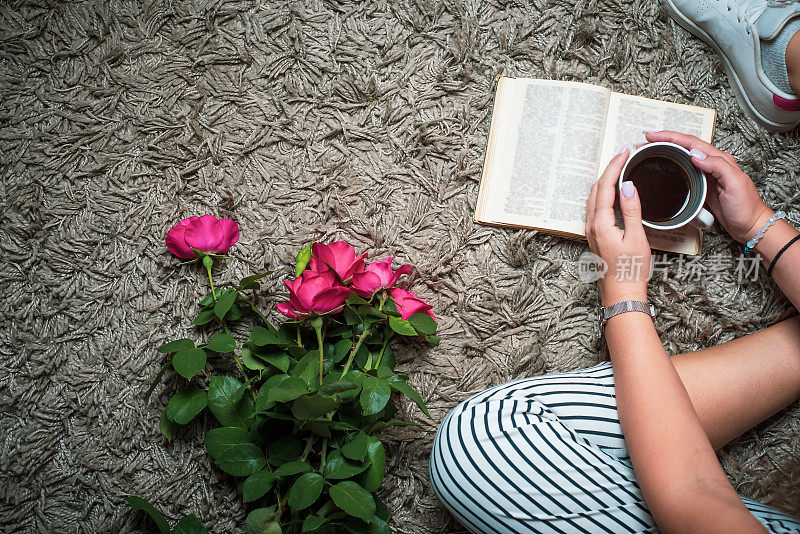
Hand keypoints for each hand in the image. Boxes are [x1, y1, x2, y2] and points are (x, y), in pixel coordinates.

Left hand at [586, 148, 650, 305]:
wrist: (621, 294)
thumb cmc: (630, 270)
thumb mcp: (636, 237)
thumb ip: (631, 209)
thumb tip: (627, 186)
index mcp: (600, 223)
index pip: (605, 186)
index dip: (615, 166)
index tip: (625, 152)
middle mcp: (591, 225)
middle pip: (596, 188)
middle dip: (609, 169)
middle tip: (624, 155)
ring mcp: (591, 230)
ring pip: (594, 197)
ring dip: (605, 180)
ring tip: (620, 167)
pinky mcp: (595, 235)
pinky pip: (595, 207)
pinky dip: (604, 193)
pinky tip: (614, 191)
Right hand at [644, 131, 771, 242]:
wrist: (750, 225)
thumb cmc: (746, 207)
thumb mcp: (735, 183)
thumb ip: (717, 165)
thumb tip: (695, 155)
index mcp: (719, 159)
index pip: (691, 143)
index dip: (670, 137)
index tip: (653, 136)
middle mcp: (712, 164)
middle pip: (683, 147)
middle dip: (663, 141)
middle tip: (644, 143)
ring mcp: (706, 175)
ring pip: (681, 158)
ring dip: (665, 152)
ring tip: (649, 152)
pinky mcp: (702, 186)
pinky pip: (683, 171)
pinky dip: (670, 166)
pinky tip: (663, 168)